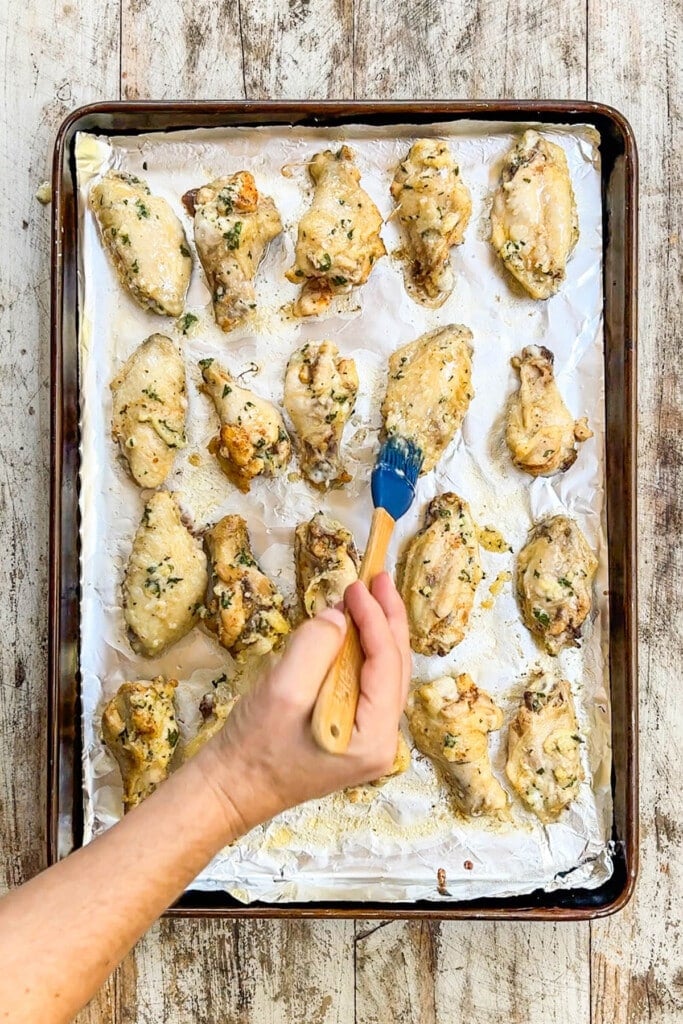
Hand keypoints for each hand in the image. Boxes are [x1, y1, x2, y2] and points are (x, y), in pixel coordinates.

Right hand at [196, 572, 410, 834]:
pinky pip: (366, 684)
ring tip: (370, 594)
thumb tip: (339, 616)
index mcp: (374, 739)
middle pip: (396, 668)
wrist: (229, 790)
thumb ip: (315, 648)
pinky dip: (361, 651)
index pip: (387, 666)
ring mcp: (369, 740)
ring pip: (384, 674)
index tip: (358, 586)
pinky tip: (351, 628)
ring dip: (377, 631)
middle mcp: (382, 742)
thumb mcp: (282, 692)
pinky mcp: (353, 734)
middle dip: (387, 619)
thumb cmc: (252, 749)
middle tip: (378, 578)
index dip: (376, 620)